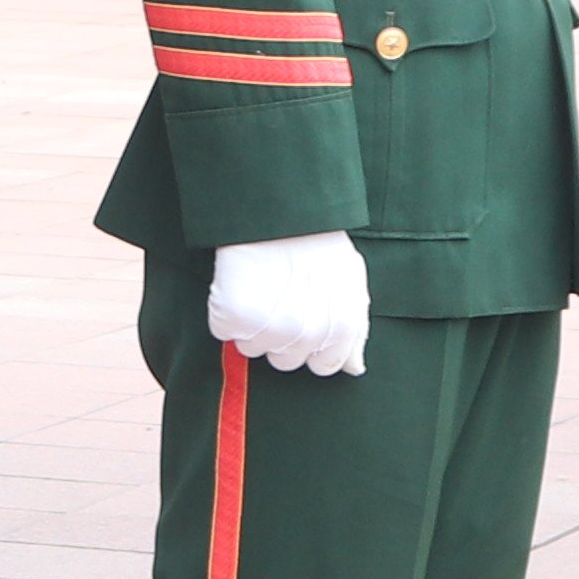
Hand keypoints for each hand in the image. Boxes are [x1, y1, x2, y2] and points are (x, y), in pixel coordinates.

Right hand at [206, 232, 375, 377]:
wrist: (279, 209)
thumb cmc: (317, 242)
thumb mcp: (351, 284)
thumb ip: (355, 331)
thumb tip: (354, 370)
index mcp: (338, 331)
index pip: (323, 367)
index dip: (311, 346)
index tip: (302, 320)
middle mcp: (306, 336)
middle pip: (285, 361)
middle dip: (280, 336)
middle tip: (277, 298)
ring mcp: (268, 330)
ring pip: (251, 349)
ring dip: (250, 325)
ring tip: (257, 288)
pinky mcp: (233, 317)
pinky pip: (223, 331)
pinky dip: (224, 312)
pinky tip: (237, 285)